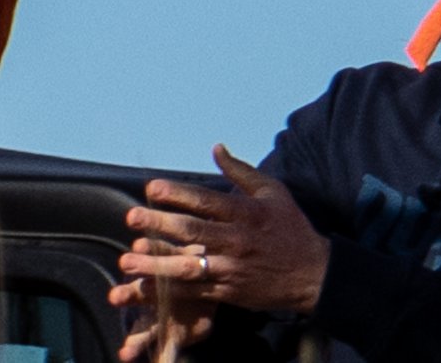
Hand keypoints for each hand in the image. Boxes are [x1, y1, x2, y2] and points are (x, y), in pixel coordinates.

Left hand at [109, 144, 330, 356]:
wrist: (312, 274)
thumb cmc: (290, 227)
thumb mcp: (273, 191)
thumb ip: (241, 171)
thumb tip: (216, 148)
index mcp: (246, 213)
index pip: (206, 201)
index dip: (178, 194)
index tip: (152, 187)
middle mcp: (236, 241)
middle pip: (192, 232)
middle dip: (159, 224)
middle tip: (132, 217)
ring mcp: (231, 269)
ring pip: (188, 267)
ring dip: (156, 264)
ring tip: (129, 259)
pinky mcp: (228, 293)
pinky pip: (194, 292)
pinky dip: (169, 290)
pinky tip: (147, 286)